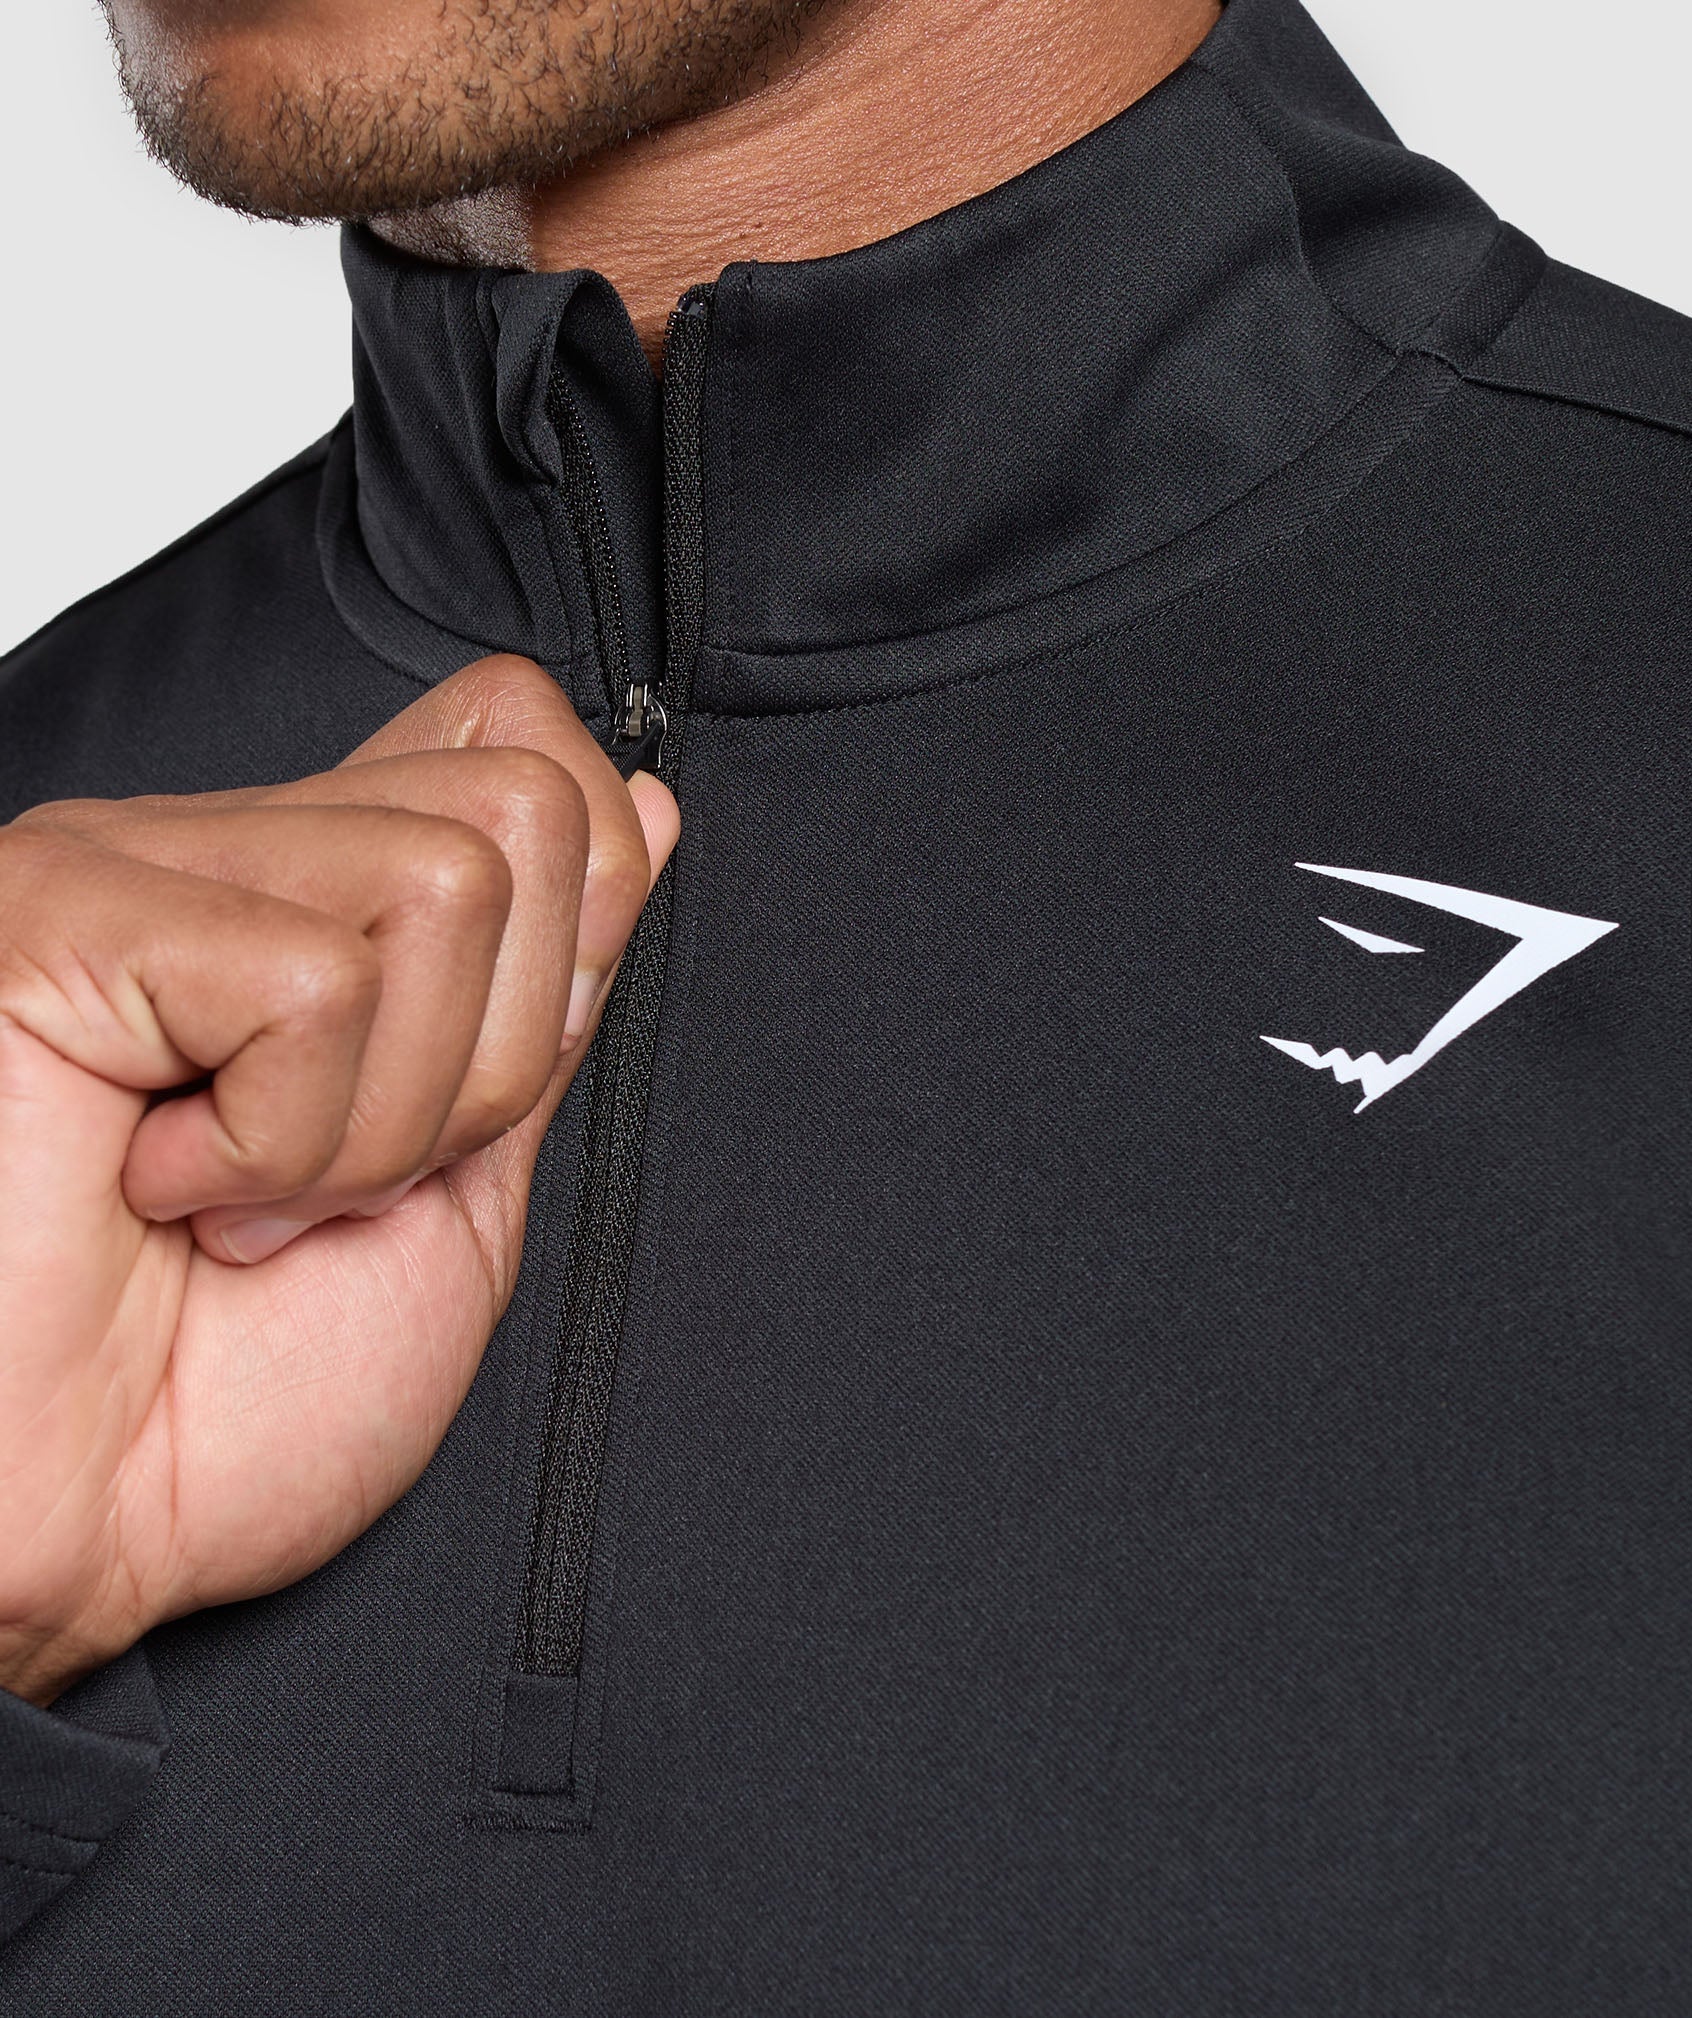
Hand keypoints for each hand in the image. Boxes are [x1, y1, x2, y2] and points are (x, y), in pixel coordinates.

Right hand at [0, 656, 677, 1707]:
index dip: (581, 908)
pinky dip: (280, 1140)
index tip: (487, 1082)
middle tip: (344, 1175)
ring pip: (447, 883)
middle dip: (491, 1055)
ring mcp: (137, 863)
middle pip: (526, 811)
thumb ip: (546, 997)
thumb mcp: (465, 1185)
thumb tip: (647, 808)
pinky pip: (315, 981)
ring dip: (384, 1118)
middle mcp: (230, 853)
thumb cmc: (227, 1403)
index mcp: (319, 902)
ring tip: (250, 1197)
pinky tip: (165, 1189)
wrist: (63, 1540)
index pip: (523, 739)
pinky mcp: (61, 915)